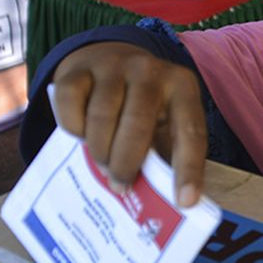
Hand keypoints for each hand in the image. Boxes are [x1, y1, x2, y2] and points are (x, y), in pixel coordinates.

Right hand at [51, 42, 206, 205]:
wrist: (105, 59)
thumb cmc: (141, 107)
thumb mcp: (163, 123)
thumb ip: (163, 154)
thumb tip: (164, 203)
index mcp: (181, 86)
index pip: (191, 132)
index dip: (188, 169)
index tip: (184, 202)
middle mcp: (149, 70)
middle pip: (138, 125)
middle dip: (127, 163)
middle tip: (120, 186)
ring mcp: (111, 65)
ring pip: (101, 116)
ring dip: (100, 150)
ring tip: (103, 166)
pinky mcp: (77, 69)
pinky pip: (70, 105)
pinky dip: (73, 128)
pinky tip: (81, 136)